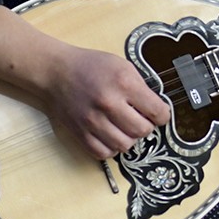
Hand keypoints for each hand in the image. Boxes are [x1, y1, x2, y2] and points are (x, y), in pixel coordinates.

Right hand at [0, 8, 171, 160]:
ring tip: (124, 127)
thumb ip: (141, 87)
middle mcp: (109, 104)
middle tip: (139, 119)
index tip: (159, 114)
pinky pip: (104, 153)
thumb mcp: (122, 66)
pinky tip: (110, 135)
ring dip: (129, 138)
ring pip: (125, 145)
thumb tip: (157, 109)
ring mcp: (93, 121)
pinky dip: (111, 148)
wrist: (56, 72)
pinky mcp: (80, 133)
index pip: (158, 112)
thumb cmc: (91, 66)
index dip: (162, 115)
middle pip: (143, 131)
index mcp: (124, 83)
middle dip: (146, 126)